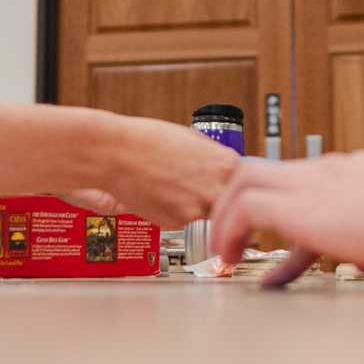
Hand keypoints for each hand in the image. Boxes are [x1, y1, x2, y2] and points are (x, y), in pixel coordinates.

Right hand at [96, 115, 238, 228]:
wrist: (116, 153)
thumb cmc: (149, 140)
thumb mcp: (194, 139)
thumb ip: (216, 159)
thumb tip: (227, 170)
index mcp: (227, 165)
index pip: (246, 183)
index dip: (236, 184)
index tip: (231, 186)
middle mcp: (217, 190)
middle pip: (230, 202)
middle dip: (219, 196)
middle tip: (198, 186)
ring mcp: (197, 210)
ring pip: (206, 213)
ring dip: (196, 204)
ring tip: (173, 184)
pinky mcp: (176, 224)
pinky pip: (184, 220)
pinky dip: (175, 210)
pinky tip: (160, 193)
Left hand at [209, 151, 363, 287]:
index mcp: (359, 174)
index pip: (306, 183)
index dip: (284, 212)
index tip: (279, 249)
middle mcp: (333, 171)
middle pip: (265, 169)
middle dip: (238, 202)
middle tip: (232, 239)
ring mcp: (316, 183)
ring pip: (243, 178)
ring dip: (226, 216)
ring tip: (224, 255)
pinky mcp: (302, 206)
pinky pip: (245, 207)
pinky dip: (229, 231)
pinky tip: (231, 260)